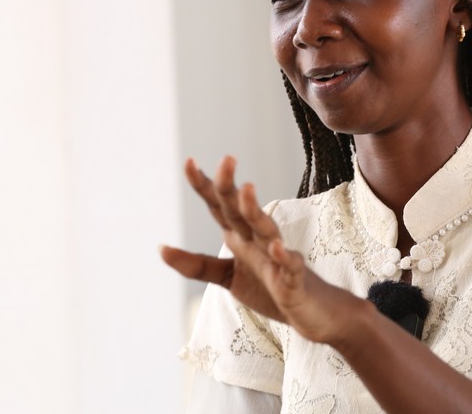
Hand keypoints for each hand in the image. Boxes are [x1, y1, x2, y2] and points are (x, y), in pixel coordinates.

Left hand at [160, 156, 362, 344]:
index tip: (188, 161)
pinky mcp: (294, 280)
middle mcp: (258, 240)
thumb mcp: (227, 277)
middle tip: (226, 159)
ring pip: (266, 229)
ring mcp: (278, 258)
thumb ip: (197, 265)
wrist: (312, 312)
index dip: (204, 185)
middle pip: (241, 210)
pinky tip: (276, 247)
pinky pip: (290, 265)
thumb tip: (160, 249)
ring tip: (247, 189)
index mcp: (240, 237)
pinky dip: (284, 256)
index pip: (219, 206)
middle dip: (230, 186)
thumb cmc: (270, 288)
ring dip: (255, 210)